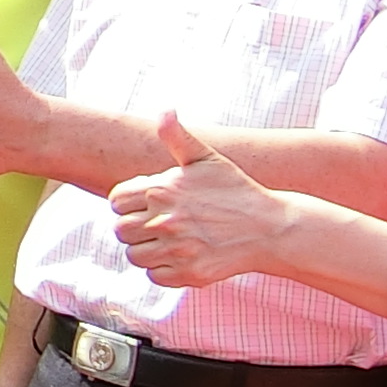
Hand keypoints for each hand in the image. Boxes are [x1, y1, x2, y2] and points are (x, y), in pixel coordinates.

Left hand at [105, 112, 286, 287]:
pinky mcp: (189, 273)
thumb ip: (178, 137)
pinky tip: (182, 255)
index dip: (127, 203)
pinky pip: (155, 276)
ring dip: (148, 249)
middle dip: (135, 226)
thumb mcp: (206, 159)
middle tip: (158, 224)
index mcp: (161, 190)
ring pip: (135, 255)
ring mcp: (177, 249)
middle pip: (121, 230)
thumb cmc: (235, 190)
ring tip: (170, 240)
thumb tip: (165, 111)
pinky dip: (164, 269)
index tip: (146, 204)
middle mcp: (165, 220)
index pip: (116, 201)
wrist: (270, 228)